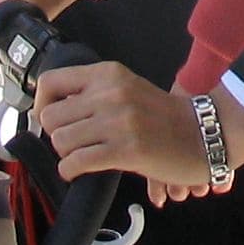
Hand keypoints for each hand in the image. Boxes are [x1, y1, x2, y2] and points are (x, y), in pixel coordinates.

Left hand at [33, 63, 222, 190]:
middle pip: (50, 117)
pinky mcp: (125, 150)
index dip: (42, 104)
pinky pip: (75, 163)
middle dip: (56, 134)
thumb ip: (93, 93)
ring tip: (84, 155)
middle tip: (74, 142)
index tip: (53, 119)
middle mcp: (110, 92)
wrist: (201, 134)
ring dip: (66, 154)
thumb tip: (51, 111)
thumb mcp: (127, 89)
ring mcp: (118, 121)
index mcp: (108, 73)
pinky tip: (81, 171)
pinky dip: (71, 171)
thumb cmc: (162, 116)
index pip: (50, 81)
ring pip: (60, 141)